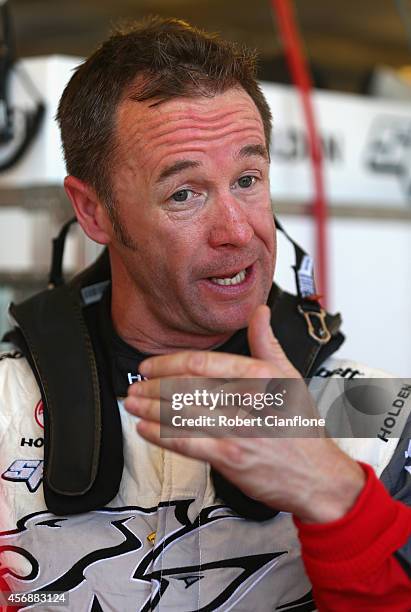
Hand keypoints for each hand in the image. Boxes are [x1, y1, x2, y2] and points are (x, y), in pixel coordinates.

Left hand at [125, 305, 365, 522]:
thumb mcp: (291, 379)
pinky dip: (163, 436)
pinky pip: (189, 445)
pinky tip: (146, 430)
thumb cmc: (301, 427)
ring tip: (133, 404)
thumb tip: (259, 311)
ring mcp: (239, 431)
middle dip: (155, 386)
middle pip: (188, 388)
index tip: (151, 366)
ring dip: (152, 409)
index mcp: (260, 378)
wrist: (318, 476)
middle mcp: (248, 402)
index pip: (204, 365)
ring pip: (184, 414)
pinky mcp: (232, 460)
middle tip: (136, 385)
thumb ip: (268, 344)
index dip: (170, 363)